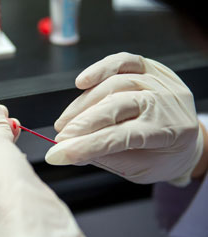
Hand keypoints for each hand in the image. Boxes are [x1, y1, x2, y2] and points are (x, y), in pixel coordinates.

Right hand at [46, 52, 203, 185]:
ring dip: (82, 105)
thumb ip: (103, 157)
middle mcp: (167, 102)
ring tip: (65, 122)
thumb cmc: (163, 158)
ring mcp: (160, 81)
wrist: (186, 140)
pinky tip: (81, 82)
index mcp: (171, 132)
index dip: (85, 145)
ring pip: (114, 85)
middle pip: (116, 106)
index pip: (120, 137)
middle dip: (81, 124)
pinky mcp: (151, 68)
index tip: (58, 154)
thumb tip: (67, 151)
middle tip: (60, 139)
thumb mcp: (138, 169)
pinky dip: (99, 69)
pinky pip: (123, 61)